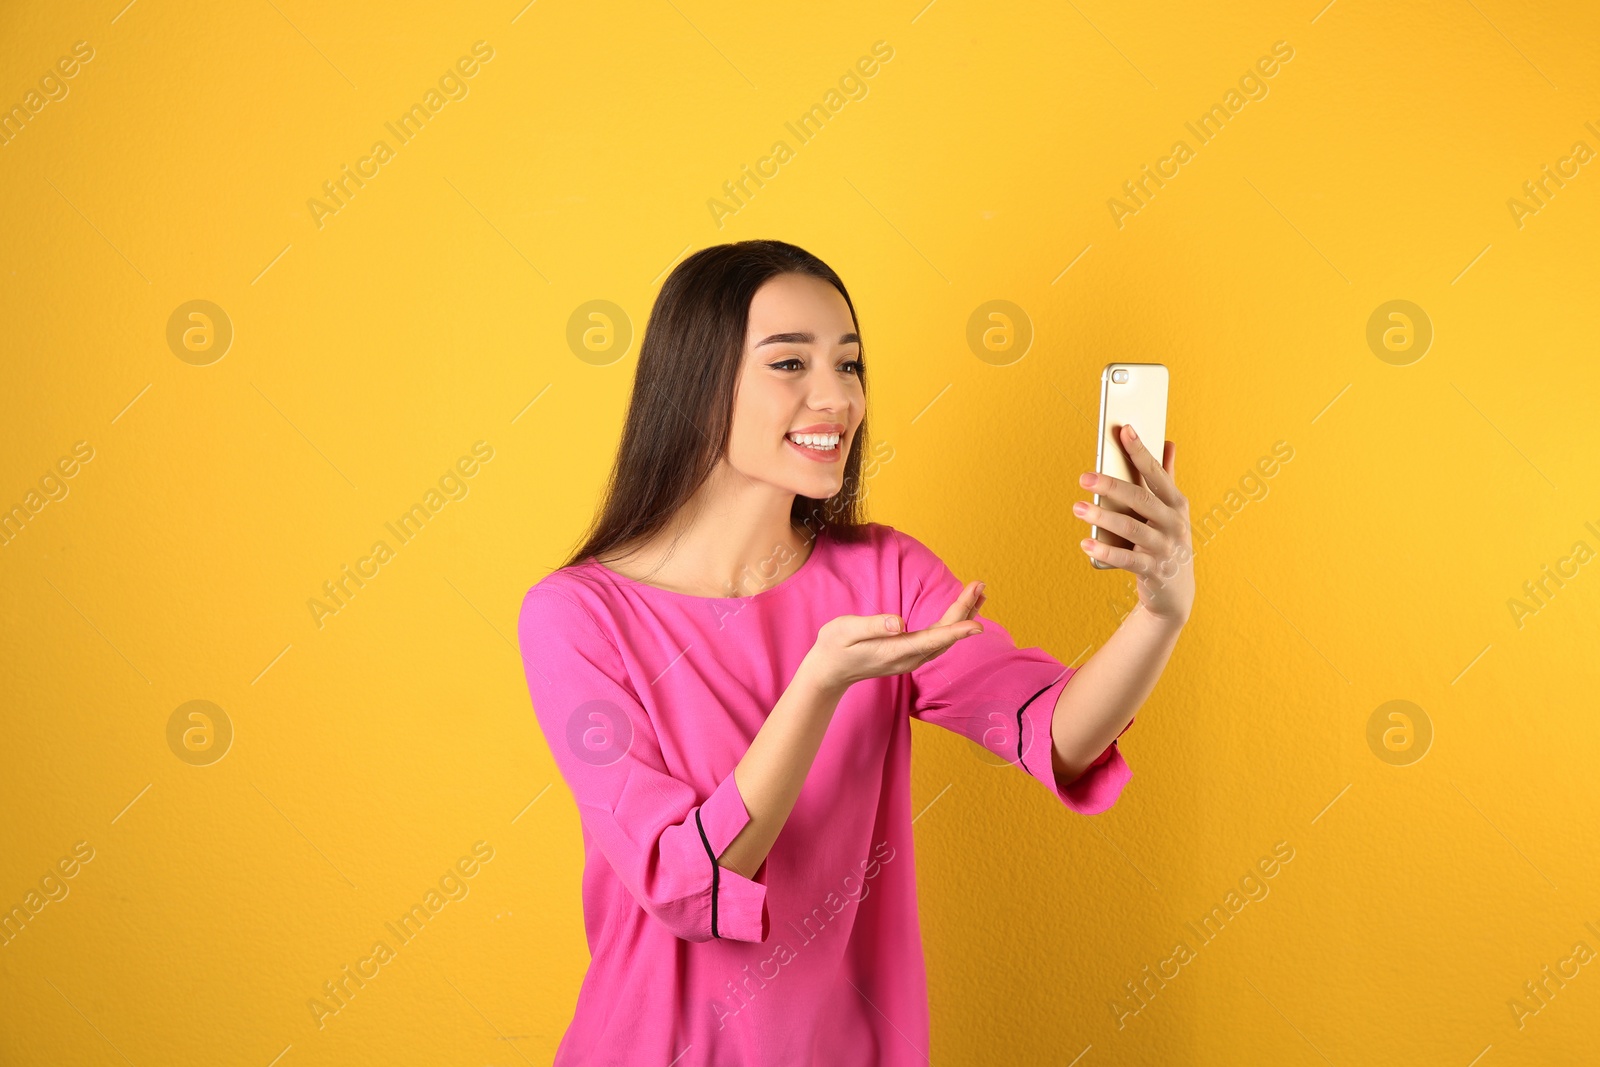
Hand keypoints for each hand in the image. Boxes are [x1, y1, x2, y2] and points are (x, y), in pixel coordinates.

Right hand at [800, 580, 988, 696]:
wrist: (829, 673)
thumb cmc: (834, 648)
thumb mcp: (844, 631)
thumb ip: (872, 626)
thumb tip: (899, 623)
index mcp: (895, 651)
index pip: (932, 640)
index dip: (956, 631)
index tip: (977, 626)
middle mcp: (909, 658)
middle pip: (944, 635)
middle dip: (964, 610)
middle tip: (980, 585)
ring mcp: (911, 659)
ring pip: (945, 638)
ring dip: (963, 615)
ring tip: (980, 594)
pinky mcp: (910, 655)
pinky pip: (939, 639)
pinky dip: (954, 624)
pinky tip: (962, 613)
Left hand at [1075, 424, 1194, 627]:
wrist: (1176, 593)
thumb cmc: (1167, 541)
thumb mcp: (1171, 511)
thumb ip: (1167, 477)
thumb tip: (1168, 442)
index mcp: (1176, 503)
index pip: (1156, 473)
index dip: (1141, 451)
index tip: (1124, 430)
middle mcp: (1173, 523)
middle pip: (1141, 499)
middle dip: (1112, 485)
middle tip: (1084, 478)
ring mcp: (1165, 548)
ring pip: (1131, 528)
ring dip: (1103, 517)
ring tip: (1078, 508)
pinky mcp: (1153, 571)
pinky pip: (1126, 559)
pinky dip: (1105, 552)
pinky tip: (1085, 544)